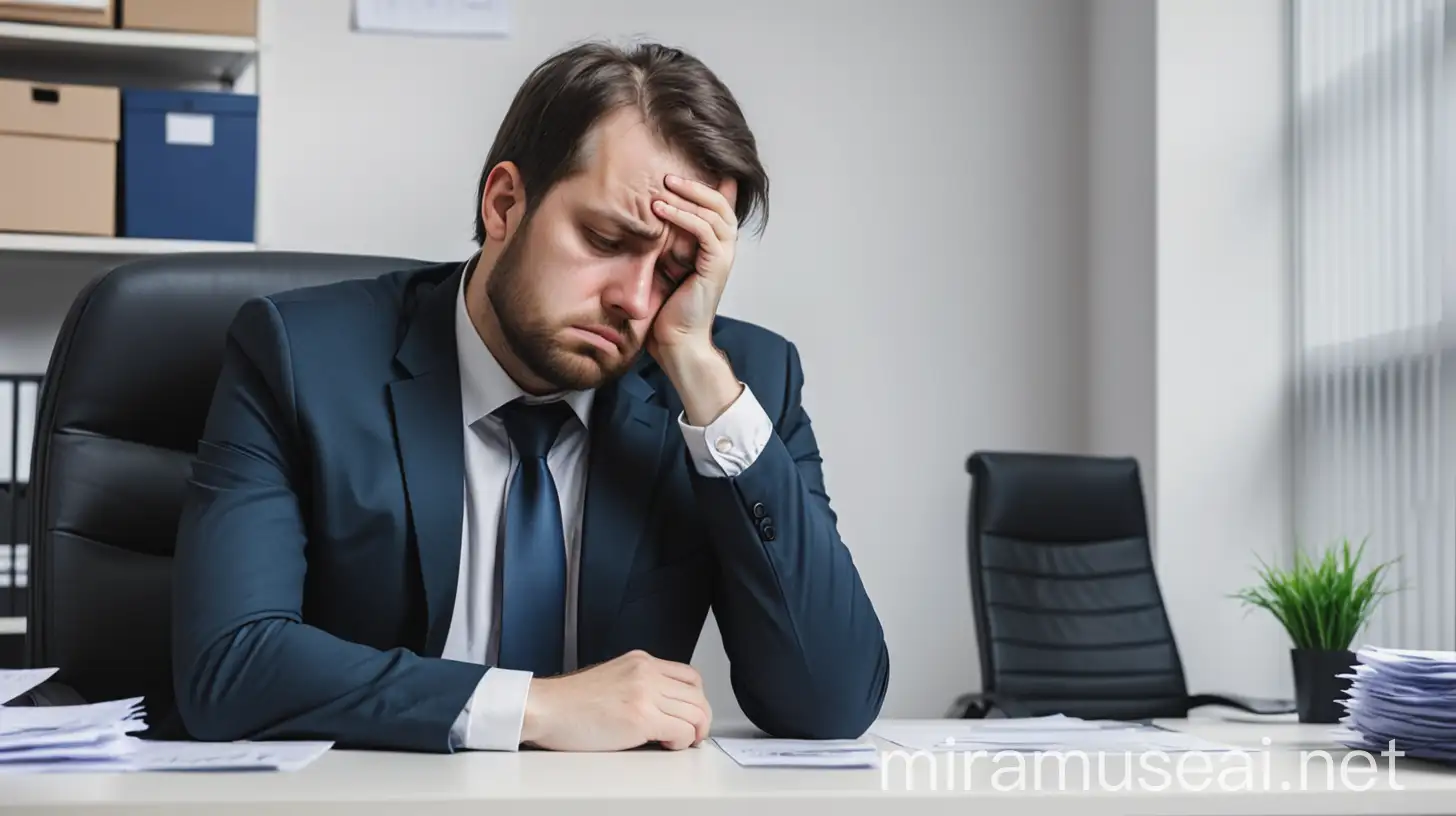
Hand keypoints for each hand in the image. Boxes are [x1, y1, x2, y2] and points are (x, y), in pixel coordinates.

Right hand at [520, 650, 711, 750]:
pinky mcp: (641, 717)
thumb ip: (639, 686)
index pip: (689, 676)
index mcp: (641, 662)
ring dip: (693, 732)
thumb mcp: (612, 679)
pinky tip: (665, 744)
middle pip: (698, 694)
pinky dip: (681, 742)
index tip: (691, 716)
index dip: (696, 701)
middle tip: (693, 735)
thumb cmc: (569, 703)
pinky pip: (681, 731)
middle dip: (701, 719)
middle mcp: (647, 672)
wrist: (545, 708)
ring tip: (678, 742)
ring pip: (695, 712)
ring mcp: (645, 693)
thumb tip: (663, 709)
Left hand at [647, 174, 738, 359]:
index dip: (707, 185)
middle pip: (722, 203)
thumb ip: (663, 241)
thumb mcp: (661, 265)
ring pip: (716, 213)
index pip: (719, 207)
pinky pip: (706, 232)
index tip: (679, 169)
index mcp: (713, 247)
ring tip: (664, 185)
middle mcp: (723, 250)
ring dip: (690, 195)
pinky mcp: (716, 268)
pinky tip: (662, 210)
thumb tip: (642, 217)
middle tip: (668, 174)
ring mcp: (722, 258)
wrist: (676, 342)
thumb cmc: (666, 308)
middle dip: (696, 184)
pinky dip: (685, 216)